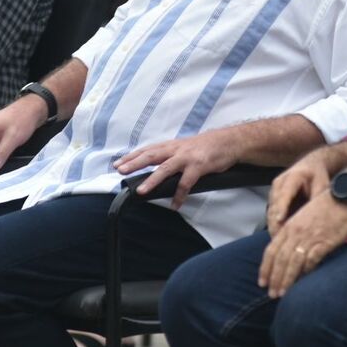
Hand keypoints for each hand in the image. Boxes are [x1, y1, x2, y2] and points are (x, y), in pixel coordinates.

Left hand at [113, 129, 240, 209]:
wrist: (229, 141)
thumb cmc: (206, 146)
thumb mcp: (185, 147)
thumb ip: (171, 156)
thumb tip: (157, 168)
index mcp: (172, 145)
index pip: (148, 150)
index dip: (132, 156)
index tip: (118, 163)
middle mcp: (176, 149)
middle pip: (151, 155)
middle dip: (134, 163)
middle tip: (120, 170)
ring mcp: (187, 158)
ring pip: (166, 168)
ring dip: (152, 180)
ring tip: (141, 191)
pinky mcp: (199, 166)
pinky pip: (186, 183)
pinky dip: (180, 195)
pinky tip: (175, 205)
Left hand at [258, 191, 346, 298]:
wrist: (343, 198)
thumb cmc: (324, 207)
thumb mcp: (302, 218)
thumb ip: (293, 234)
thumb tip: (287, 253)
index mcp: (289, 226)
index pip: (271, 250)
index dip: (265, 268)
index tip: (262, 282)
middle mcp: (295, 232)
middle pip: (280, 259)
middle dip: (274, 278)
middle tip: (271, 294)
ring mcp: (309, 238)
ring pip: (292, 262)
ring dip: (286, 280)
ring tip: (282, 293)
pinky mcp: (323, 242)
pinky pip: (311, 260)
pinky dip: (306, 272)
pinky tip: (304, 281)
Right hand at [266, 149, 333, 235]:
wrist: (311, 165)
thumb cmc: (317, 175)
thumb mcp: (322, 184)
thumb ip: (318, 199)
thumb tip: (318, 217)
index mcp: (293, 177)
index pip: (285, 194)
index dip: (282, 207)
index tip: (280, 220)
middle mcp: (279, 183)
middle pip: (274, 205)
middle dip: (275, 223)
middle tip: (280, 240)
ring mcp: (274, 191)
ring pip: (271, 211)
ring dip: (274, 226)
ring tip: (279, 242)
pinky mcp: (274, 198)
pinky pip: (273, 213)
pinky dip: (275, 224)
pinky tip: (280, 237)